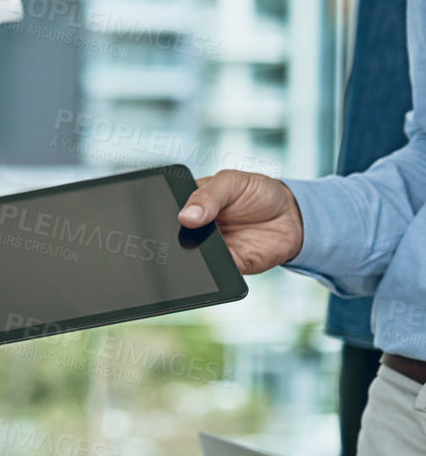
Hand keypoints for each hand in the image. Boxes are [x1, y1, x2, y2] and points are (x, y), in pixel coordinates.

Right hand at [178, 169, 302, 274]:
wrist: (292, 215)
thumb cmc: (259, 193)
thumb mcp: (232, 183)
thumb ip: (208, 196)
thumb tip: (186, 216)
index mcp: (190, 205)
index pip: (168, 212)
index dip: (163, 215)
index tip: (174, 216)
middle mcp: (196, 230)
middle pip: (177, 239)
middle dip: (178, 239)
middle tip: (189, 230)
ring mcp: (211, 250)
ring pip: (194, 259)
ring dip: (197, 256)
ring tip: (210, 242)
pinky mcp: (230, 266)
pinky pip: (220, 273)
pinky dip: (221, 268)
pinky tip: (228, 255)